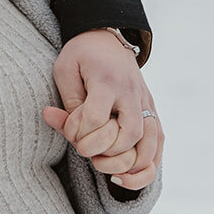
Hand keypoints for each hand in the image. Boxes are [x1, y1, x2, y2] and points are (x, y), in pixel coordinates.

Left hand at [44, 30, 162, 189]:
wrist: (107, 39)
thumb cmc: (81, 55)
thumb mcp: (65, 69)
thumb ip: (67, 99)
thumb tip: (54, 119)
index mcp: (108, 80)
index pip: (96, 117)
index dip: (78, 130)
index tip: (68, 128)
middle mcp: (132, 94)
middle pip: (129, 133)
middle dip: (104, 151)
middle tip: (84, 150)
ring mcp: (146, 104)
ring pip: (149, 144)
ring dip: (127, 163)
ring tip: (103, 165)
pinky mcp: (152, 113)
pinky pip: (158, 145)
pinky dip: (146, 166)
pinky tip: (125, 174)